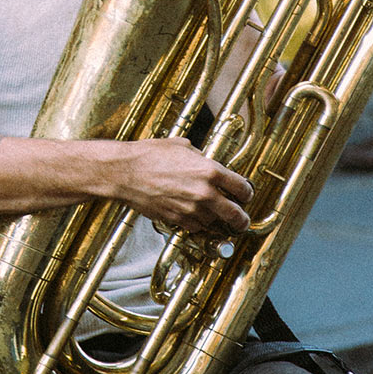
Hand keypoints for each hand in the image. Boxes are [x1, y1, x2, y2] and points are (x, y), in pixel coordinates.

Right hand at [116, 137, 252, 235]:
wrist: (126, 172)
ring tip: (210, 213)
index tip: (245, 195)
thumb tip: (208, 162)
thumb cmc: (150, 155)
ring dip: (214, 219)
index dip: (246, 193)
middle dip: (241, 220)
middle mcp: (205, 192)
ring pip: (213, 222)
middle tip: (242, 221)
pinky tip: (193, 215)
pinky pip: (195, 227)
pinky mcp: (177, 219)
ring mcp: (191, 209)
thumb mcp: (181, 146)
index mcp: (210, 171)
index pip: (241, 188)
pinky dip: (197, 223)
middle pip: (235, 214)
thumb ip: (201, 157)